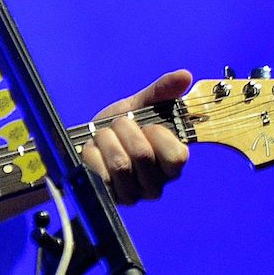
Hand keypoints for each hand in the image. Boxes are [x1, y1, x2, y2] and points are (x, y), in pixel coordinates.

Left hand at [80, 69, 192, 204]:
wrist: (88, 140)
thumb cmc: (120, 125)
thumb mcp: (141, 104)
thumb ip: (162, 91)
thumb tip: (185, 75)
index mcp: (172, 164)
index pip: (176, 157)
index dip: (158, 134)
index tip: (147, 124)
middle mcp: (156, 185)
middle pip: (142, 155)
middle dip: (124, 129)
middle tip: (118, 125)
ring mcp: (132, 195)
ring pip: (120, 165)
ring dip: (106, 140)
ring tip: (103, 135)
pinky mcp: (108, 199)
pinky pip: (99, 174)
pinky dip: (92, 153)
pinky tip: (92, 149)